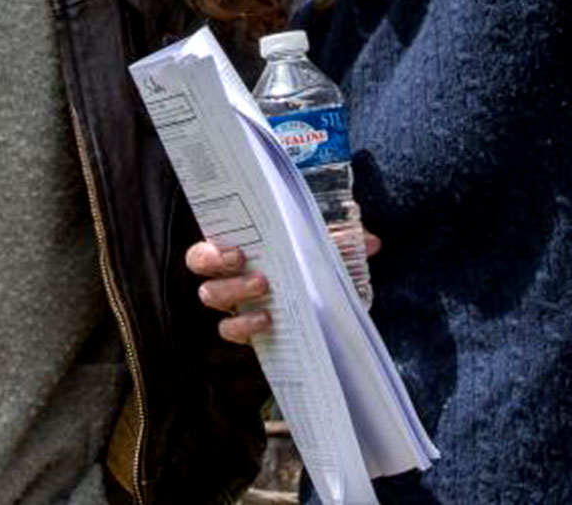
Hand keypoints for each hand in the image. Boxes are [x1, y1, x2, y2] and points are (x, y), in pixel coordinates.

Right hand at [186, 231, 383, 345]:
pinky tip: (270, 322)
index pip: (207, 241)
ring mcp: (231, 301)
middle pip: (200, 267)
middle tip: (253, 267)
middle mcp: (225, 271)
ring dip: (235, 292)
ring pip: (211, 297)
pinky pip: (230, 330)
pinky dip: (245, 327)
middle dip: (220, 264)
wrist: (312, 311)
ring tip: (266, 292)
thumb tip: (372, 242)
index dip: (211, 246)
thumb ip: (339, 243)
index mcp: (236, 244)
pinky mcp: (241, 327)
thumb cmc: (305, 266)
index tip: (239, 249)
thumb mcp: (319, 249)